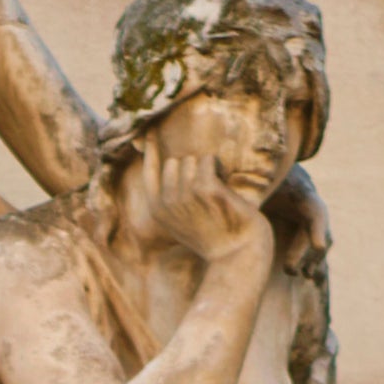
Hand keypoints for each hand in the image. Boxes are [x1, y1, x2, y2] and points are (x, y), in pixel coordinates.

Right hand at [150, 141, 270, 268]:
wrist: (234, 252)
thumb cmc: (212, 232)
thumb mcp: (183, 218)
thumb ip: (170, 195)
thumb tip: (171, 163)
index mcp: (157, 210)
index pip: (149, 172)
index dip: (150, 150)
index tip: (150, 131)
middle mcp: (167, 202)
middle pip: (175, 162)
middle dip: (192, 169)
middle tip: (205, 192)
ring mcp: (185, 195)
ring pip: (191, 160)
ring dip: (206, 170)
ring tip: (215, 192)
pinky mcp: (205, 188)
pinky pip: (207, 160)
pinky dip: (218, 168)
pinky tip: (224, 187)